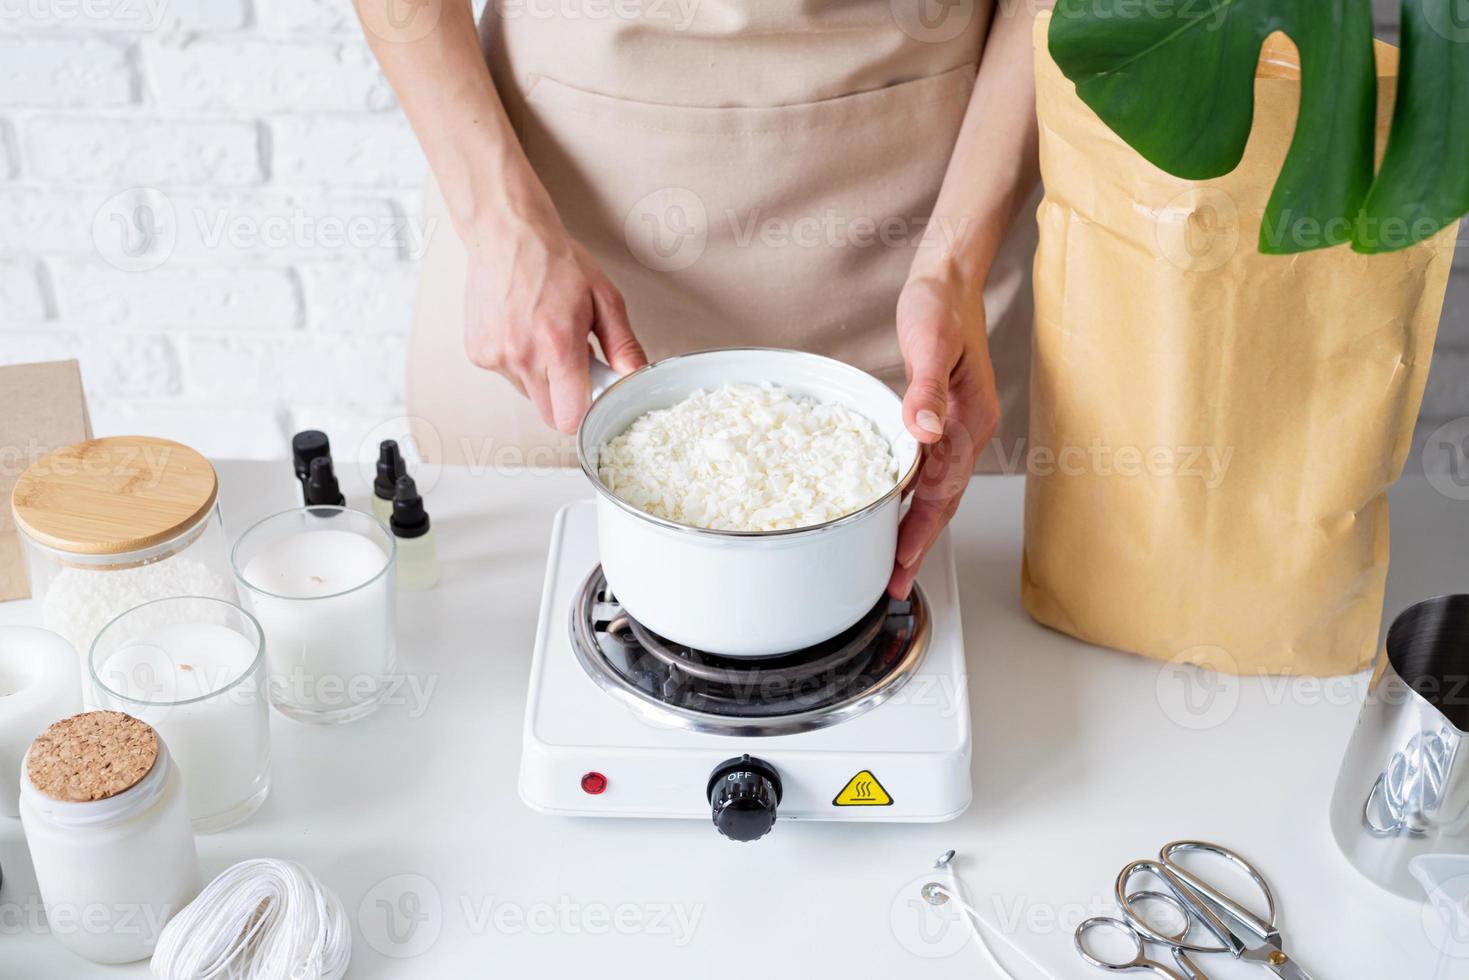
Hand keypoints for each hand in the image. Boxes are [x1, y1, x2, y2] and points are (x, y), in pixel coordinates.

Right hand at [463, 210, 646, 433]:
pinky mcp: (478, 354)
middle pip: (550, 414)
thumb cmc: (554, 261)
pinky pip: (508, 376)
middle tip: (573, 361)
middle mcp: (521, 357)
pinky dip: (520, 363)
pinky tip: (524, 330)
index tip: (593, 393)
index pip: (570, 418)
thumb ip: (623, 345)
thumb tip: (635, 377)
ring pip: (529, 395)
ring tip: (546, 336)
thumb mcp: (604, 298)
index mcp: (557, 346)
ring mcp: (495, 357)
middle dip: (566, 398)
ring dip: (543, 378)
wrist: (507, 234)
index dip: (585, 412)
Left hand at [888, 275, 999, 598]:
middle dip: (919, 544)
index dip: (921, 530)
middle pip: (944, 501)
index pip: (944, 490)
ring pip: (938, 490)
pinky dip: (913, 496)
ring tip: (894, 561)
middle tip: (894, 582)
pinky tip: (894, 509)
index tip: (901, 563)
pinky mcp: (943, 420)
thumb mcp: (930, 344)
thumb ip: (926, 390)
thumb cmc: (940, 307)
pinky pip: (929, 470)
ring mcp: (958, 428)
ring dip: (917, 526)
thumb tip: (925, 431)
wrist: (948, 280)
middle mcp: (967, 431)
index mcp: (969, 422)